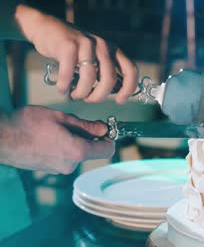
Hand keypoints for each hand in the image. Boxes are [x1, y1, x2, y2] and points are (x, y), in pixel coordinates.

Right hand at [0, 106, 114, 173]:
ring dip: (74, 141)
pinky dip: (63, 147)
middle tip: (76, 122)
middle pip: (92, 151)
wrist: (0, 139)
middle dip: (89, 137)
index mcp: (77, 151)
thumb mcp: (61, 118)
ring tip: (57, 128)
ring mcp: (59, 169)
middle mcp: (70, 165)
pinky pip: (65, 157)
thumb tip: (103, 129)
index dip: (109, 138)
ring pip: (77, 153)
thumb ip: (86, 126)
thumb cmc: (27, 124)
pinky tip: (49, 137)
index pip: (108, 150)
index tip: (103, 128)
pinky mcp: (49, 169)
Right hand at [14, 4, 137, 103]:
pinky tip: (62, 89)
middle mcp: (103, 45)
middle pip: (110, 79)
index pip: (131, 70)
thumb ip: (104, 72)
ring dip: (81, 92)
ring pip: (90, 78)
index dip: (128, 89)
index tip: (119, 101)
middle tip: (89, 100)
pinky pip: (69, 73)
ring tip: (74, 95)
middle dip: (99, 96)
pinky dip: (65, 86)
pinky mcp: (68, 45)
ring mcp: (86, 44)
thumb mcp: (94, 58)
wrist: (45, 28)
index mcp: (113, 50)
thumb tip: (114, 93)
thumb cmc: (72, 50)